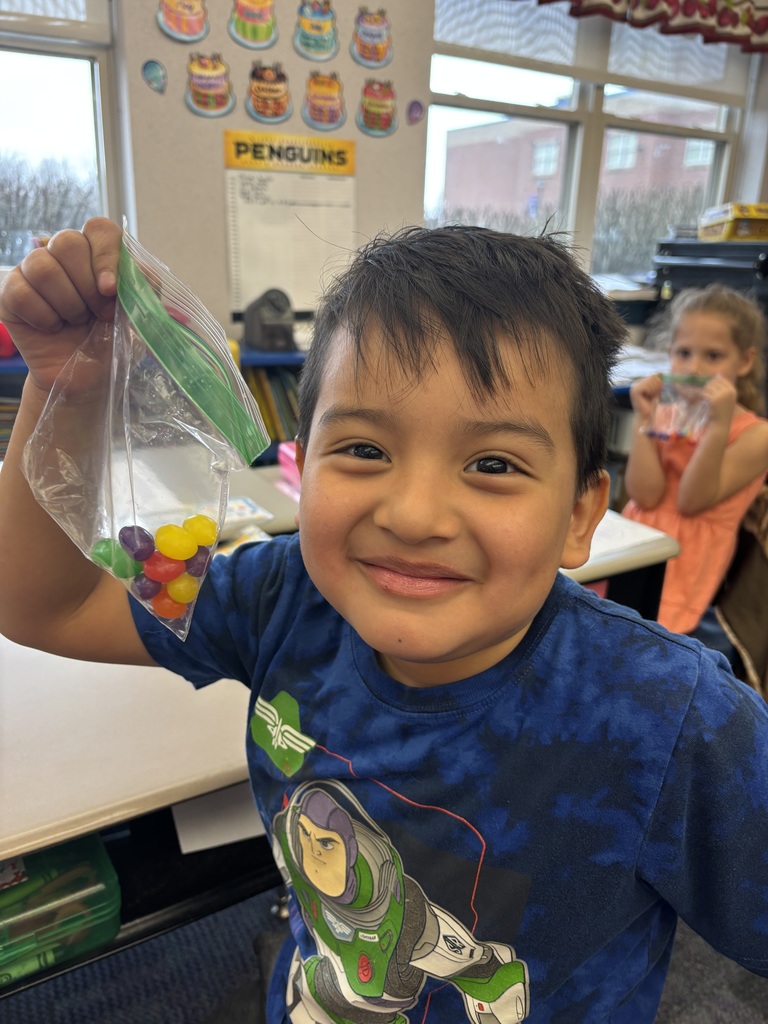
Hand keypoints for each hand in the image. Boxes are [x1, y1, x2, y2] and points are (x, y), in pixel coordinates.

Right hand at [0, 218, 121, 393]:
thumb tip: (129, 270)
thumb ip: (141, 287)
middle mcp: (64, 256)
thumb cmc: (112, 342)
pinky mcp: (11, 292)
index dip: (106, 256)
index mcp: (97, 253)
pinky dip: (43, 317)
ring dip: (67, 303)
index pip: (99, 229)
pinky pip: (21, 292)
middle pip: (67, 242)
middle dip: (87, 286)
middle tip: (99, 315)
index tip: (111, 290)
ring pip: (42, 265)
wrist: (88, 377)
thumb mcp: (138, 316)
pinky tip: (53, 328)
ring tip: (76, 321)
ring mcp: (34, 271)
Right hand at [629, 373, 662, 422]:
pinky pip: (648, 385)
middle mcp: (636, 382)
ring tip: (652, 397)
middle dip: (658, 386)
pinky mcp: (635, 390)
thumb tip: (662, 373)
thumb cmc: (655, 406)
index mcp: (642, 382)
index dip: (660, 383)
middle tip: (654, 396)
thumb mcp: (659, 390)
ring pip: (653, 379)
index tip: (657, 393)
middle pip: (655, 375)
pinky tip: (648, 397)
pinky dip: (651, 391)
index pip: (656, 374)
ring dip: (655, 389)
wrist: (649, 418)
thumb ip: (660, 381)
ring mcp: (635, 386)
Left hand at [701, 374, 736, 429]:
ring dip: (704, 391)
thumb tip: (717, 375)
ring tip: (703, 397)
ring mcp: (721, 396)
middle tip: (704, 393)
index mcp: (733, 391)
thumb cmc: (722, 412)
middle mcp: (729, 392)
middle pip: (714, 382)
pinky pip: (704, 393)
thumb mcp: (726, 399)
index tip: (710, 388)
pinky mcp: (714, 400)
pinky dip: (701, 396)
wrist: (721, 425)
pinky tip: (701, 400)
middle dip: (708, 386)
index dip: (714, 382)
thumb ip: (724, 388)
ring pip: (708, 387)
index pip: (722, 380)